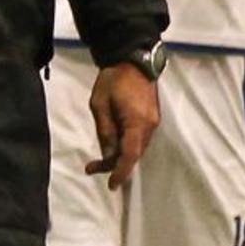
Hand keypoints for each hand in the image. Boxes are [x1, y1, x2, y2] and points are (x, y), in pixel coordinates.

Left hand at [86, 63, 160, 189]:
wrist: (132, 59)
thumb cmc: (112, 80)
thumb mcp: (99, 106)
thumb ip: (105, 132)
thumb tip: (108, 155)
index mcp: (137, 122)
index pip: (130, 155)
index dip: (121, 172)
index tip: (111, 185)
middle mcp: (149, 126)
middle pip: (134, 154)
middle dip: (114, 165)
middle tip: (91, 167)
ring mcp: (153, 122)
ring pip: (137, 148)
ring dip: (119, 156)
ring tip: (98, 159)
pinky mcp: (152, 118)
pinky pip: (139, 139)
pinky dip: (126, 146)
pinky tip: (112, 145)